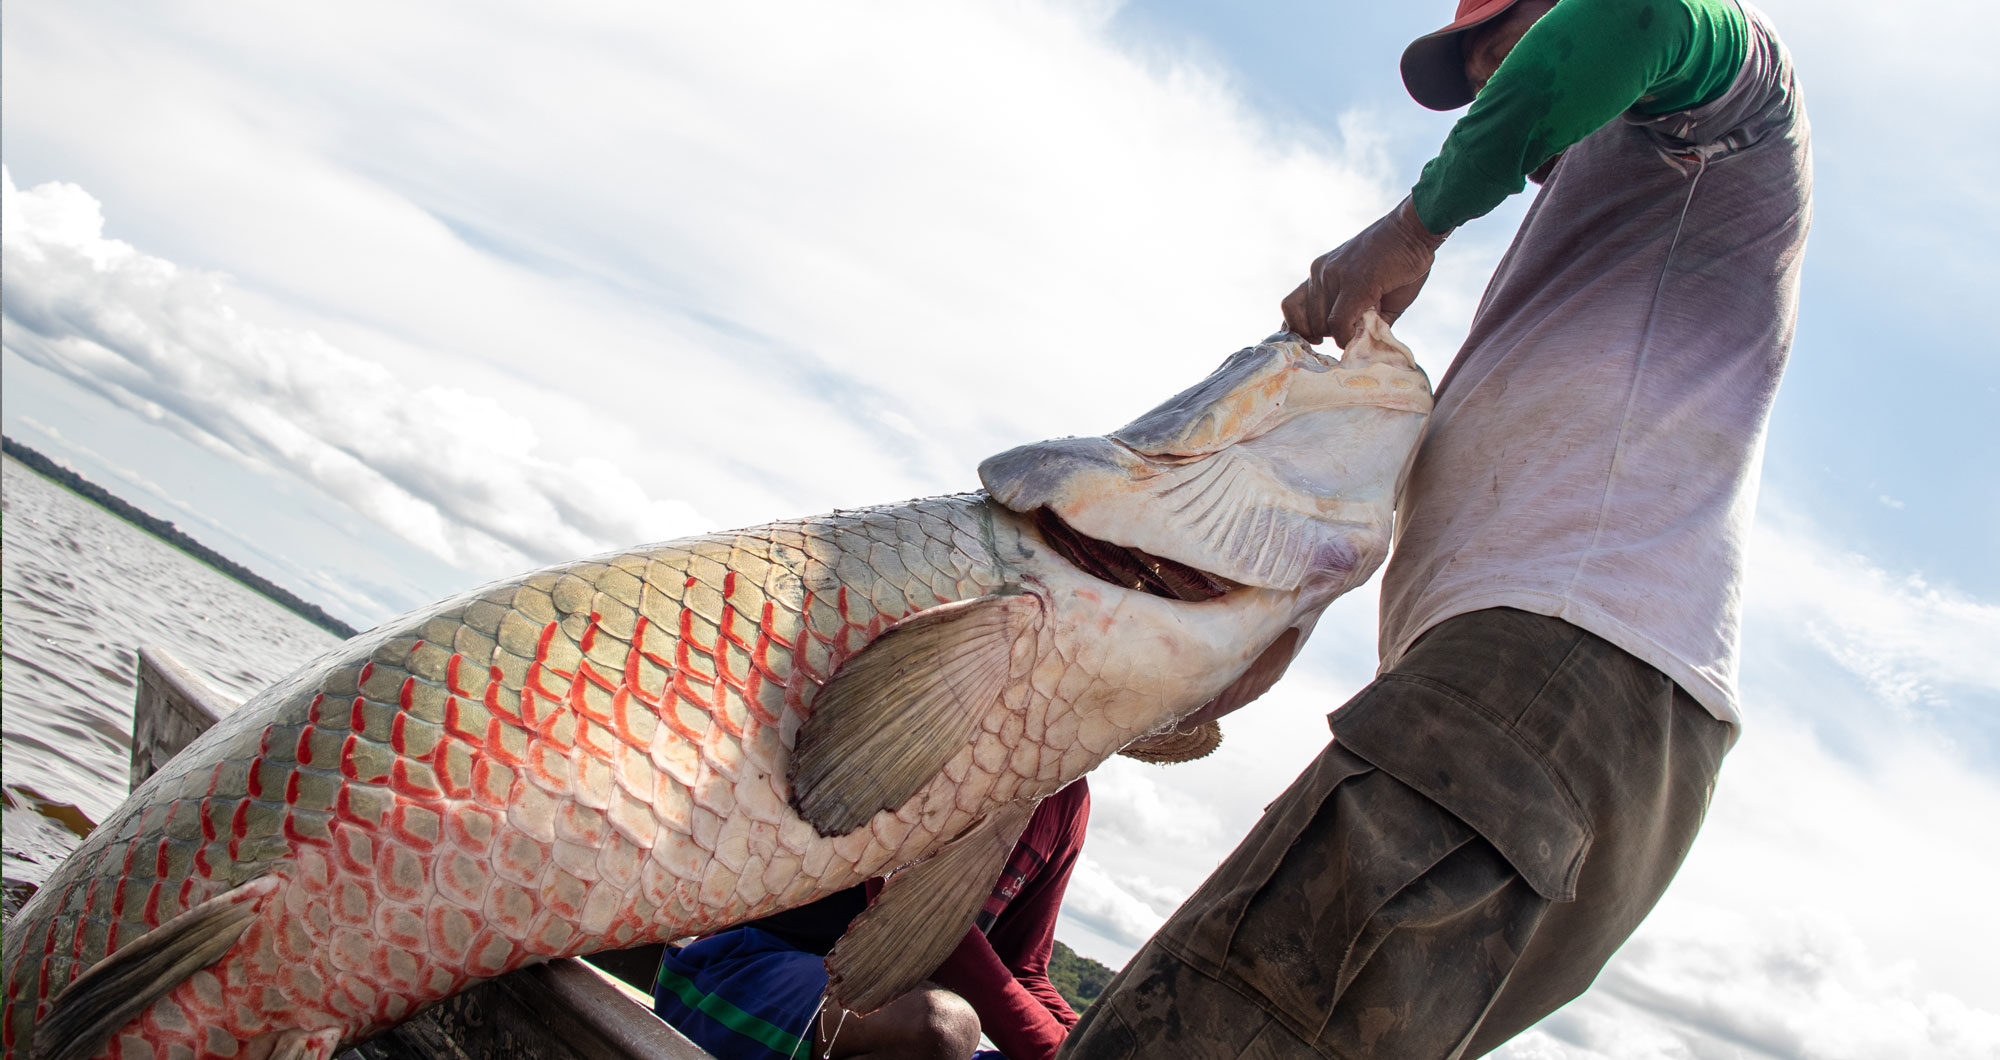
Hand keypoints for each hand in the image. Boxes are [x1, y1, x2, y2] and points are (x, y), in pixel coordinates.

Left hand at [1281, 197, 1447, 346]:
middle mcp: (1319, 273)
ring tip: (1366, 323)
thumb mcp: (1371, 291)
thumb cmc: (1399, 260)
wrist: (1415, 229)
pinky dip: (1348, 336)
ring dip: (1342, 335)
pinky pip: (1339, 322)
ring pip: (1322, 325)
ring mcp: (1334, 276)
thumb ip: (1360, 317)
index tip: (1318, 340)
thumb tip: (1358, 346)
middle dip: (1329, 334)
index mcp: (1319, 272)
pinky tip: (1363, 332)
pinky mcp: (1354, 283)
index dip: (1302, 329)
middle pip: (1308, 323)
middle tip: (1355, 328)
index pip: (1291, 308)